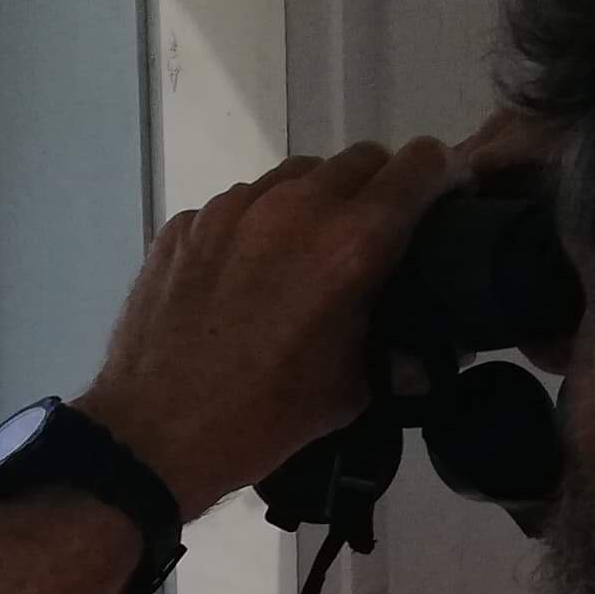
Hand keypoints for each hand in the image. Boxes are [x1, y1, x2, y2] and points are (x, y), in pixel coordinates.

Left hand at [75, 138, 453, 515]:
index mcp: (350, 241)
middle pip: (359, 160)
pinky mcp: (185, 223)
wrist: (154, 433)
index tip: (440, 201)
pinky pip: (237, 207)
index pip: (418, 167)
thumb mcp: (355, 387)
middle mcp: (293, 206)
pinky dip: (254, 229)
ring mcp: (230, 208)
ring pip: (295, 176)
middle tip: (372, 237)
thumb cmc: (265, 416)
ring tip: (304, 256)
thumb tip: (429, 341)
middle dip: (378, 189)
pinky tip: (243, 277)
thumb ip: (401, 345)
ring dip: (314, 203)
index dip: (439, 177)